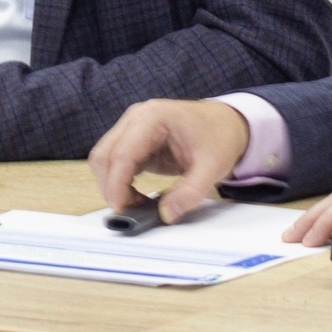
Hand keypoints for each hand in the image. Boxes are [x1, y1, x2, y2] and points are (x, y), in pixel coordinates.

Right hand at [88, 100, 251, 222]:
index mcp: (153, 117)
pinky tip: (136, 196)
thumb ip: (190, 193)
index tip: (122, 209)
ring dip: (113, 185)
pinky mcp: (133, 139)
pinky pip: (115, 161)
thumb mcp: (212, 168)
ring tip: (136, 204)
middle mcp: (136, 117)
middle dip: (110, 186)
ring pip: (105, 159)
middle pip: (104, 155)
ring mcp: (132, 126)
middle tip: (128, 211)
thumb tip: (166, 214)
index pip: (122, 153)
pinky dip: (119, 181)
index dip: (117, 184)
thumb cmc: (220, 138)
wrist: (227, 123)